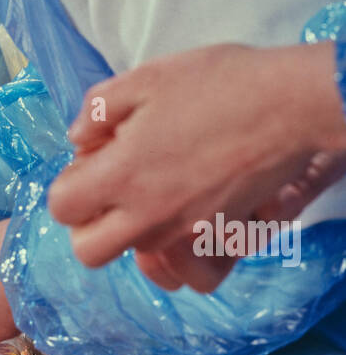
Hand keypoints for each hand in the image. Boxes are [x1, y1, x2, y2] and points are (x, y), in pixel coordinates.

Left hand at [49, 42, 345, 270]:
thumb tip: (79, 139)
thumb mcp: (146, 78)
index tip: (93, 164)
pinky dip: (186, 262)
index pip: (62, 207)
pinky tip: (190, 229)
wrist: (291, 104)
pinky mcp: (220, 241)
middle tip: (113, 195)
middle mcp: (146, 216)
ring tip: (155, 206)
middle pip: (89, 252)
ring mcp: (184, 234)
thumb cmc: (219, 85)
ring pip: (140, 266)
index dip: (70, 184)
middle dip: (90, 226)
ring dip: (137, 243)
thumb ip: (98, 111)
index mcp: (120, 176)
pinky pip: (192, 276)